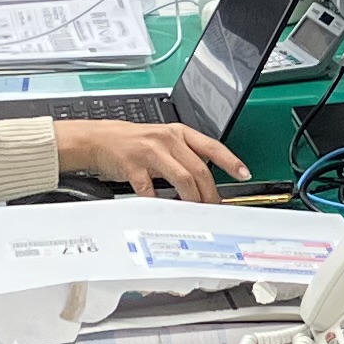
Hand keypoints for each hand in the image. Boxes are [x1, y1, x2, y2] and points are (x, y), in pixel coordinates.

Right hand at [59, 120, 244, 200]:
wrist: (99, 140)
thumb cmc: (133, 143)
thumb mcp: (163, 141)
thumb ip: (184, 156)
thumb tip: (205, 182)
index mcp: (179, 133)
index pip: (212, 147)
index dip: (230, 161)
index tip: (244, 174)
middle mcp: (167, 139)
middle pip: (199, 169)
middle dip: (210, 192)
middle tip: (214, 207)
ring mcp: (150, 151)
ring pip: (182, 178)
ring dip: (192, 199)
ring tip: (196, 210)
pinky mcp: (133, 165)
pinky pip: (150, 189)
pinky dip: (158, 201)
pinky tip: (162, 208)